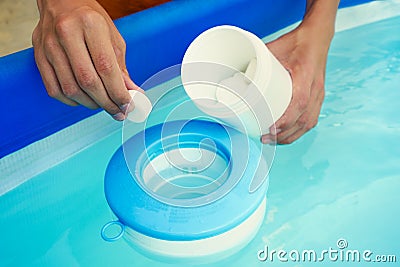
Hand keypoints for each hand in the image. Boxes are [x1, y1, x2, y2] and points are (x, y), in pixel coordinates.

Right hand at [32, 0, 140, 119]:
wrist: (61, 2)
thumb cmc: (90, 19)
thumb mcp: (113, 38)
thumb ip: (121, 67)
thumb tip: (131, 93)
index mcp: (90, 25)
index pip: (106, 68)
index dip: (118, 92)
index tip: (128, 105)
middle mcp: (67, 34)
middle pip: (88, 81)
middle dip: (107, 103)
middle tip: (119, 112)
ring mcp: (49, 45)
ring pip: (71, 89)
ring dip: (91, 104)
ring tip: (103, 105)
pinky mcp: (39, 55)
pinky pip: (54, 89)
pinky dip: (71, 101)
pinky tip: (83, 100)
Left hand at [261, 0, 338, 143]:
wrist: (318, 37)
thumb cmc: (297, 42)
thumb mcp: (276, 47)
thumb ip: (258, 58)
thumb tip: (238, 72)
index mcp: (306, 74)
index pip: (299, 102)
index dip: (285, 119)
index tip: (270, 128)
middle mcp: (316, 87)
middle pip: (303, 119)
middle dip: (284, 134)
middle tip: (264, 138)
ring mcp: (319, 93)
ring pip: (308, 122)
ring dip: (291, 135)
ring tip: (273, 140)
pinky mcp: (319, 97)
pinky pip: (312, 119)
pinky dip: (299, 131)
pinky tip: (287, 135)